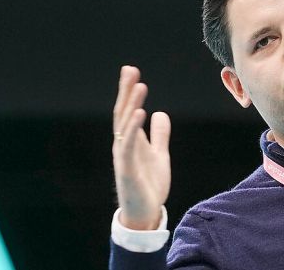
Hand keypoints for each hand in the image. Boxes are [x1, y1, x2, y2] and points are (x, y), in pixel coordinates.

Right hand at [112, 65, 170, 229]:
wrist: (145, 213)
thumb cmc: (149, 185)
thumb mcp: (159, 155)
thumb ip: (159, 135)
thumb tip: (161, 113)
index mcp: (131, 140)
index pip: (128, 110)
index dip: (129, 91)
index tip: (131, 71)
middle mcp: (124, 144)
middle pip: (123, 113)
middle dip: (126, 91)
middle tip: (130, 69)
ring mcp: (124, 156)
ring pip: (125, 125)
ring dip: (132, 104)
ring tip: (139, 86)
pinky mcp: (127, 169)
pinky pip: (129, 145)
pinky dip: (133, 127)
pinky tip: (140, 112)